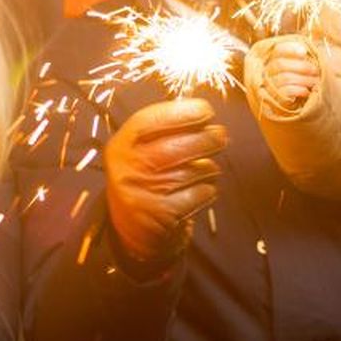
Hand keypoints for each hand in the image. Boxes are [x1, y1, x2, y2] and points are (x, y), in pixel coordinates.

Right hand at [104, 97, 225, 264]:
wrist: (132, 232)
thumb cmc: (146, 180)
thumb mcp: (141, 152)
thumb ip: (164, 130)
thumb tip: (200, 109)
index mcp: (121, 145)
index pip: (150, 121)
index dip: (182, 113)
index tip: (205, 110)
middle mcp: (128, 168)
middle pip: (177, 146)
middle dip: (206, 138)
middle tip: (220, 135)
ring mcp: (144, 193)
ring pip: (193, 170)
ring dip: (209, 167)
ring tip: (207, 168)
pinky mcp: (163, 215)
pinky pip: (200, 193)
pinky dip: (207, 191)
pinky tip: (199, 192)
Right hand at [261, 37, 319, 109]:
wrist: (302, 108)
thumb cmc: (303, 83)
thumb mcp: (303, 68)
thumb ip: (303, 58)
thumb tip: (306, 49)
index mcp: (272, 61)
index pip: (277, 50)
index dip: (290, 49)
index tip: (304, 52)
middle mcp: (266, 73)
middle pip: (280, 64)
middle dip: (301, 66)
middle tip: (315, 71)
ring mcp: (269, 88)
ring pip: (284, 78)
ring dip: (304, 79)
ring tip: (315, 82)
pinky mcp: (274, 101)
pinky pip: (285, 91)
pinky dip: (299, 90)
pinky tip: (306, 92)